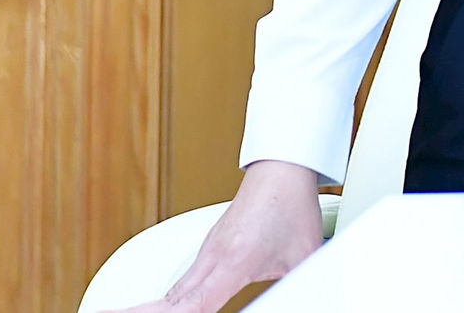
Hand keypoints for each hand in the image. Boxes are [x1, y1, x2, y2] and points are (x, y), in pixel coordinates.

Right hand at [106, 159, 325, 311]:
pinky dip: (161, 302)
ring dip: (145, 308)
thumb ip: (305, 284)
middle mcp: (211, 256)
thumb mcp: (305, 253)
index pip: (192, 303)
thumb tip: (318, 297)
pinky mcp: (208, 251)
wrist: (282, 165)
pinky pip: (179, 285)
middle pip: (168, 300)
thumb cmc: (290, 203)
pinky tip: (152, 311)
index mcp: (232, 259)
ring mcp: (206, 253)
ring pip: (171, 292)